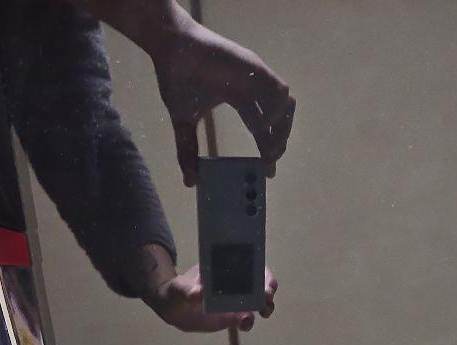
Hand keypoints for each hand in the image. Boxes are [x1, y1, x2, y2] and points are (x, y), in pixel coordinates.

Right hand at [147, 11, 294, 185]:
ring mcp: (256, 77)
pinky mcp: (256, 68)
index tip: (268, 171)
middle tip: (268, 162)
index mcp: (239, 98)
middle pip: (278, 119)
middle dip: (278, 143)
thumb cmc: (177, 79)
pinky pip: (280, 92)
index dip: (267, 149)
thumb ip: (188, 151)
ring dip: (282, 130)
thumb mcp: (184, 122)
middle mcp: (251, 88)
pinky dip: (276, 112)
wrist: (171, 49)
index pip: (262, 127)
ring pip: (286, 106)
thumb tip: (189, 183)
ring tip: (268, 149)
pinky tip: (261, 125)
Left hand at [150, 264, 276, 332]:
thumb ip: (189, 290)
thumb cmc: (178, 291)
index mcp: (226, 270)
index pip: (250, 266)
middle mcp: (235, 284)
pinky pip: (246, 320)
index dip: (262, 272)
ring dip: (265, 307)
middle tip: (267, 298)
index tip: (265, 280)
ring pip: (257, 303)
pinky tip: (244, 326)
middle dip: (268, 290)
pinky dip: (248, 323)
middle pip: (260, 284)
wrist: (175, 309)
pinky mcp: (232, 317)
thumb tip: (198, 293)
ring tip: (264, 313)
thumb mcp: (180, 288)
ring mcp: (235, 301)